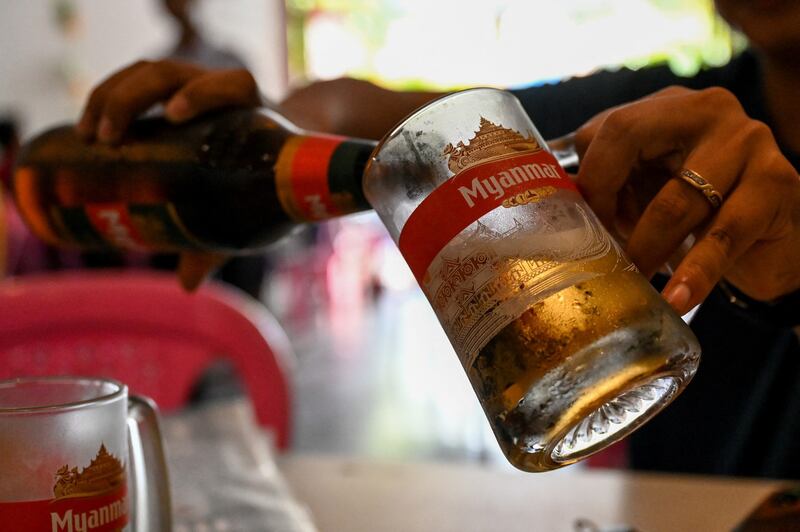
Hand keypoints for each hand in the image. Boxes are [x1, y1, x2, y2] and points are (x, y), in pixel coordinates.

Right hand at [76, 60, 261, 289]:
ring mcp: (195, 87)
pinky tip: (86, 131)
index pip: (234, 85)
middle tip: (107, 139)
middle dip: (132, 97)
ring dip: (111, 96)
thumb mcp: (253, 212)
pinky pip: (137, 84)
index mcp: (254, 113)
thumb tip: (187, 285)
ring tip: (87, 136)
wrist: (282, 155)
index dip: (204, 92)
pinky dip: (108, 100)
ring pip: (148, 73)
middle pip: (173, 73)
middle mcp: (223, 92)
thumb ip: (223, 242)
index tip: (173, 114)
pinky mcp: (172, 95)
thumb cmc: (270, 184)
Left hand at [572, 86, 799, 315]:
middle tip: (598, 248)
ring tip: (632, 281)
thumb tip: (563, 211)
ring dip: (645, 248)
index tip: (581, 224)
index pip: (611, 126)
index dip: (590, 177)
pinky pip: (723, 236)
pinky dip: (695, 275)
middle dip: (605, 198)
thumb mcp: (652, 191)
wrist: (777, 241)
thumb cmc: (703, 213)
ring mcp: (747, 142)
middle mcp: (708, 111)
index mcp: (669, 108)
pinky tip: (676, 300)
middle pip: (632, 137)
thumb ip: (615, 189)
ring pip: (675, 198)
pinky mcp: (775, 184)